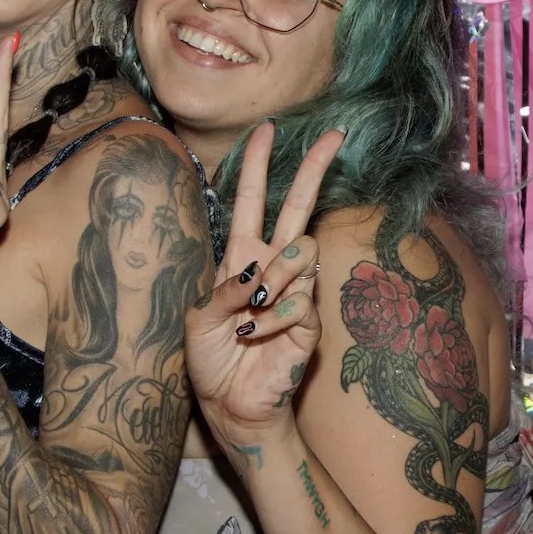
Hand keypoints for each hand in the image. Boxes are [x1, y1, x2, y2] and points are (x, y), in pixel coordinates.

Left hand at [184, 123, 343, 472]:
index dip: (259, 165)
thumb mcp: (197, 319)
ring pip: (299, 253)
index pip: (254, 202)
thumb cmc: (211, 358)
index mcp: (242, 257)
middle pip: (300, 207)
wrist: (229, 404)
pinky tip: (258, 337)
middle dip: (315, 169)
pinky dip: (273, 318)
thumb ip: (223, 289)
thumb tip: (256, 273)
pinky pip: (300, 300)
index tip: (268, 130)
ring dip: (272, 278)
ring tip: (250, 313)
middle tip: (335, 135)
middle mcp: (273, 268)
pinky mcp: (310, 321)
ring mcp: (296, 292)